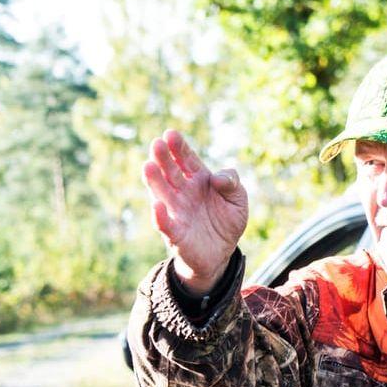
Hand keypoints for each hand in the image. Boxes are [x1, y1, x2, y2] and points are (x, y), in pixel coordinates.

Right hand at [141, 129, 249, 294]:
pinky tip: (156, 205)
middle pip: (171, 173)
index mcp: (198, 179)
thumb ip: (232, 182)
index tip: (170, 134)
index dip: (178, 147)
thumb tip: (217, 178)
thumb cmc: (227, 220)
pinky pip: (166, 224)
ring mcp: (177, 212)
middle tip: (157, 144)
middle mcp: (183, 193)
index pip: (186, 160)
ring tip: (148, 167)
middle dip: (163, 158)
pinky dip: (160, 216)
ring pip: (163, 194)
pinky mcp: (176, 234)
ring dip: (154, 181)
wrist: (221, 252)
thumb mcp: (238, 198)